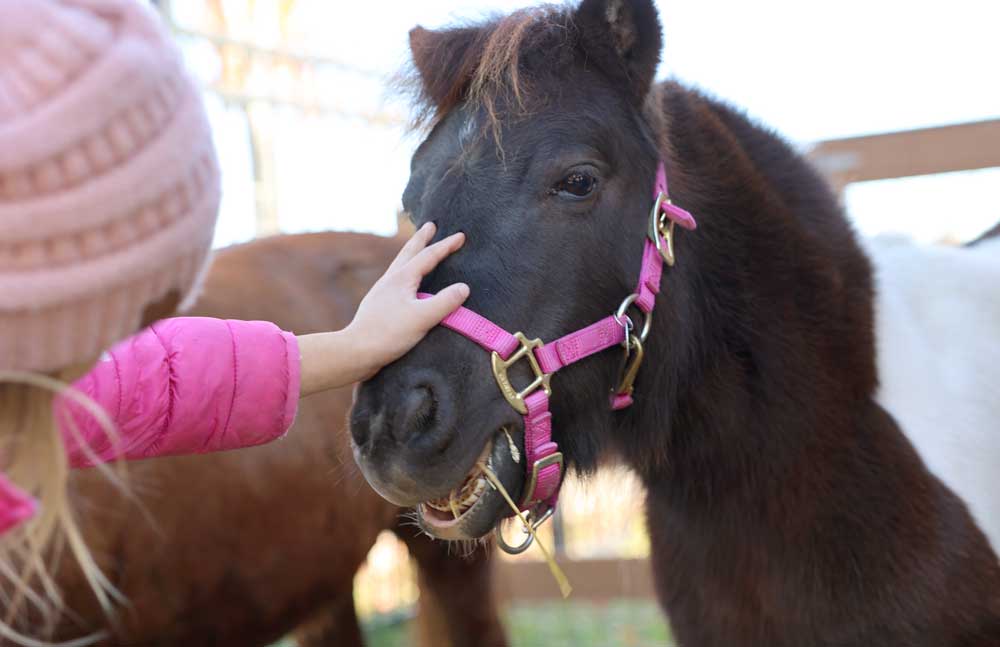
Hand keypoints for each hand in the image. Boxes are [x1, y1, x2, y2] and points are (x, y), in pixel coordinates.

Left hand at [297, 222, 468, 395]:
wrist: (356, 351)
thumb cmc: (388, 334)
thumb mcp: (422, 318)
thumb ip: (445, 302)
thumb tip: (464, 287)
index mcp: (401, 279)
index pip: (428, 256)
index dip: (446, 246)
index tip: (461, 236)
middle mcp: (390, 281)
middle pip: (408, 253)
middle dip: (421, 239)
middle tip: (430, 225)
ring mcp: (382, 292)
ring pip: (400, 266)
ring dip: (412, 254)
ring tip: (418, 250)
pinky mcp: (379, 306)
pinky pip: (396, 281)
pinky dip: (406, 274)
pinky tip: (407, 285)